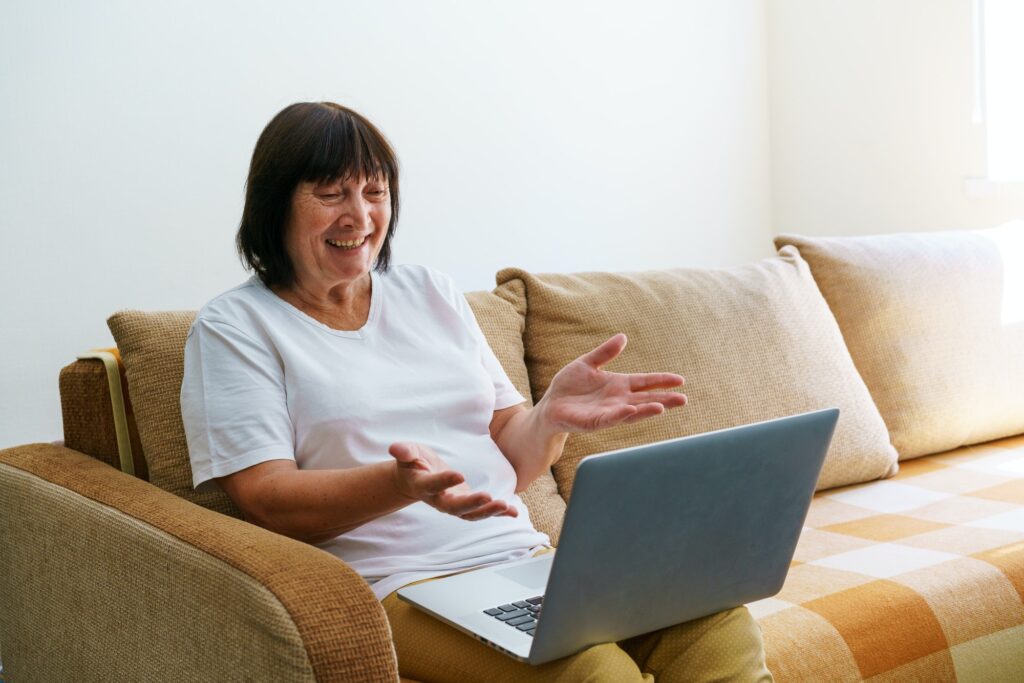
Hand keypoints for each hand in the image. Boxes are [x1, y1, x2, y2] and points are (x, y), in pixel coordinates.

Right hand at [388, 442, 517, 520]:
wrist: (414, 479)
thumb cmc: (412, 463)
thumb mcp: (408, 453)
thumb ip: (404, 452)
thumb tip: (395, 448)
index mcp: (424, 486)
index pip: (434, 485)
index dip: (445, 481)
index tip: (459, 474)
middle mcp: (439, 500)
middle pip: (456, 507)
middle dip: (472, 504)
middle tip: (488, 497)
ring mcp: (454, 504)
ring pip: (471, 514)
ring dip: (488, 512)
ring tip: (505, 506)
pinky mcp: (466, 505)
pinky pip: (482, 512)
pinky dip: (498, 514)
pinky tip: (513, 511)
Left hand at [538, 333, 686, 432]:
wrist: (550, 405)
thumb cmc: (569, 386)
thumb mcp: (587, 363)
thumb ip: (605, 352)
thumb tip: (623, 337)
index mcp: (619, 385)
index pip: (645, 382)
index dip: (662, 381)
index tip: (680, 380)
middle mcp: (617, 400)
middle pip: (645, 400)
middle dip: (664, 400)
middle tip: (683, 399)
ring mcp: (607, 412)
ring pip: (632, 412)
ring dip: (646, 410)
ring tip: (662, 407)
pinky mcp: (593, 422)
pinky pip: (609, 418)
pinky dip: (620, 415)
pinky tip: (631, 410)